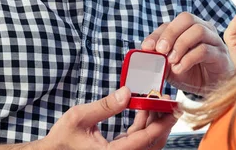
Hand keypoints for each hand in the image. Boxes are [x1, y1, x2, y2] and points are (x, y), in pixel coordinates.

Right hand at [37, 87, 177, 149]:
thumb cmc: (63, 137)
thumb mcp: (80, 116)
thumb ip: (105, 106)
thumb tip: (127, 92)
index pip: (144, 140)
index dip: (161, 124)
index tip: (172, 110)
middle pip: (152, 144)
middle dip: (163, 123)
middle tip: (171, 104)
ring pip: (147, 143)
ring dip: (154, 122)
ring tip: (157, 101)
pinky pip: (138, 140)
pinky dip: (143, 125)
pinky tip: (143, 108)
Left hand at [141, 12, 232, 95]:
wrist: (211, 90)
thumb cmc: (191, 73)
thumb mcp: (170, 66)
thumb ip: (159, 57)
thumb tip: (146, 51)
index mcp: (189, 28)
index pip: (172, 23)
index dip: (158, 34)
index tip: (147, 47)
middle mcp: (204, 29)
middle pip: (187, 19)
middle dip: (171, 33)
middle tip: (161, 50)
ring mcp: (214, 41)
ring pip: (198, 31)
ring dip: (181, 45)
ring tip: (172, 61)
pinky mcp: (220, 55)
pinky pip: (205, 50)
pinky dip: (188, 59)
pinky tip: (180, 69)